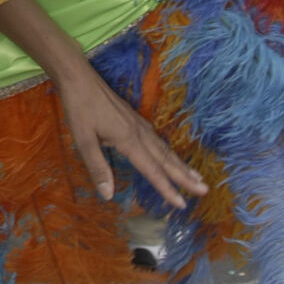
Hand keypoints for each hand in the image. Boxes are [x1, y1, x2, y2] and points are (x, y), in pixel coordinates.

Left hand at [54, 65, 208, 210]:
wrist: (80, 78)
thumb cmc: (79, 109)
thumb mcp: (83, 140)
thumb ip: (97, 167)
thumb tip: (108, 195)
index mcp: (129, 140)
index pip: (152, 170)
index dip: (167, 189)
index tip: (181, 205)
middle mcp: (139, 133)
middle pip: (166, 159)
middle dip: (185, 177)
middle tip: (204, 190)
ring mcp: (139, 124)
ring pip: (164, 149)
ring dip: (180, 164)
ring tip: (195, 176)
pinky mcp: (135, 119)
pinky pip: (158, 140)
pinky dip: (168, 152)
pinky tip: (169, 155)